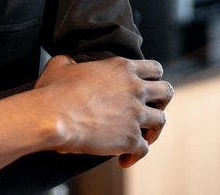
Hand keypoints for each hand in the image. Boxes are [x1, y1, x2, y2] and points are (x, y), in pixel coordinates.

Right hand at [33, 55, 172, 167]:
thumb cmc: (53, 91)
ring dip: (153, 131)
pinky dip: (136, 155)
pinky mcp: (131, 137)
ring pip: (161, 121)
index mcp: (122, 68)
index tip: (146, 89)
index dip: (153, 80)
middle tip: (149, 112)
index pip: (155, 69)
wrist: (52, 117)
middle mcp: (134, 88)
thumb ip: (70, 61)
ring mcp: (135, 113)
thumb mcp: (60, 66)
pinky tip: (124, 159)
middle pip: (167, 92)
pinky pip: (144, 149)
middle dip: (161, 103)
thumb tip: (68, 62)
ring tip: (141, 138)